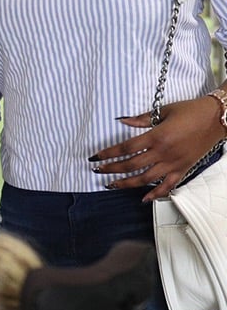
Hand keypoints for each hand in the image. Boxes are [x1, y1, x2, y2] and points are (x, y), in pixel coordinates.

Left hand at [89, 95, 225, 200]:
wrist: (219, 117)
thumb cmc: (192, 111)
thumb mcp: (165, 110)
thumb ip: (141, 118)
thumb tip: (122, 121)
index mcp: (157, 136)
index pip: (126, 148)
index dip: (108, 154)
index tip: (95, 158)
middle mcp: (163, 152)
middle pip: (131, 165)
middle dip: (111, 169)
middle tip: (98, 171)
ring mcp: (173, 163)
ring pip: (145, 179)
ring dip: (126, 184)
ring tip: (112, 185)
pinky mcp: (183, 169)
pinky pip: (167, 186)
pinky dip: (155, 194)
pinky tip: (143, 199)